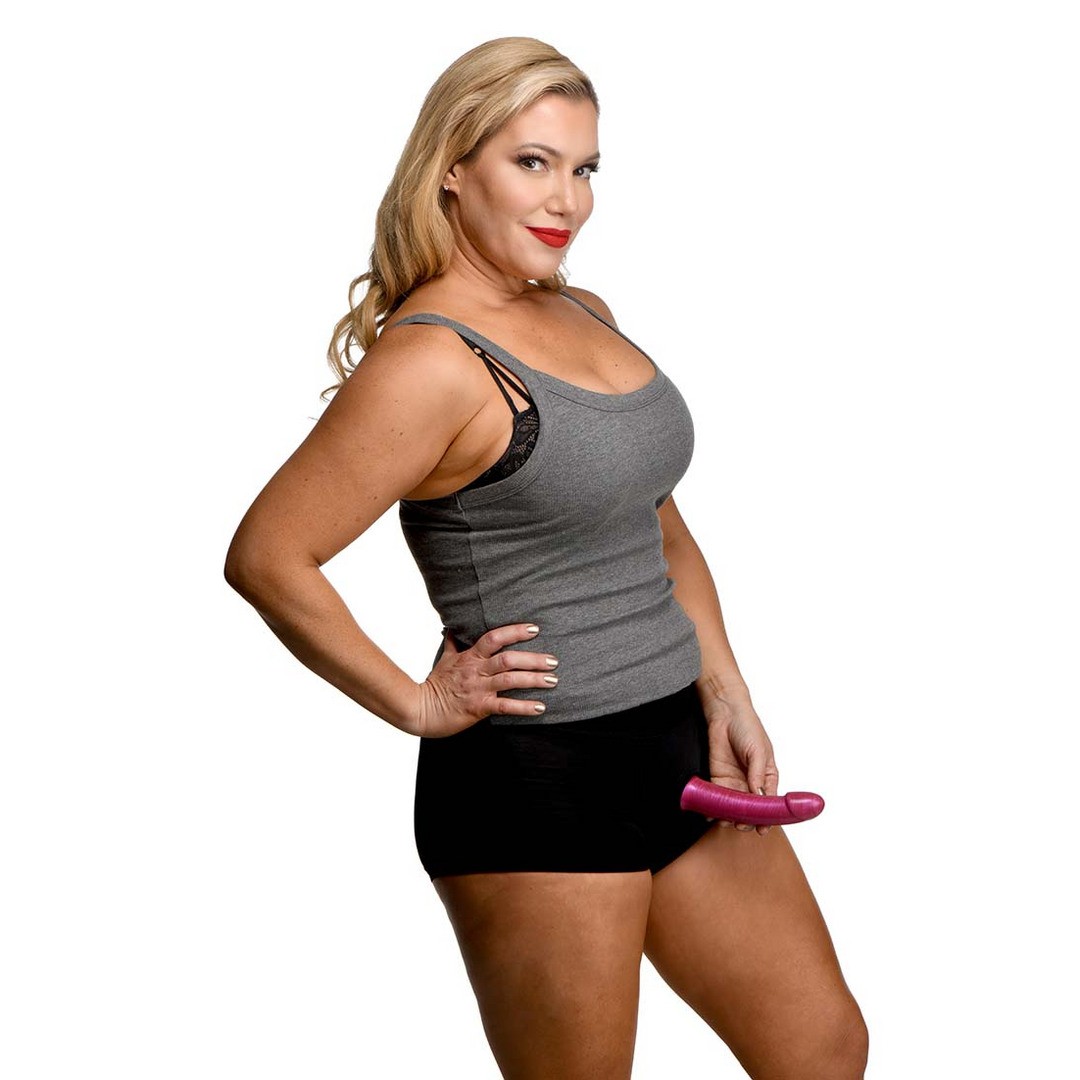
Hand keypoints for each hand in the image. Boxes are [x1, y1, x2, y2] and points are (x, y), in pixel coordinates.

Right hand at [412, 623, 558, 737]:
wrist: (420, 709)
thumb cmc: (435, 684)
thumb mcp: (444, 659)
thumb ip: (453, 643)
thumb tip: (452, 627)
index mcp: (470, 656)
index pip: (494, 638)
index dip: (514, 631)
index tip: (534, 629)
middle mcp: (476, 670)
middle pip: (508, 659)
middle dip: (533, 659)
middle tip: (553, 660)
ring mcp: (478, 689)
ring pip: (509, 680)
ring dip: (533, 680)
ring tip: (552, 680)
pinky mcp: (478, 708)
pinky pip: (505, 707)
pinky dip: (523, 707)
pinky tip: (540, 707)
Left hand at [701, 691, 779, 835]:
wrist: (725, 713)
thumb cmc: (748, 728)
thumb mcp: (759, 751)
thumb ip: (758, 774)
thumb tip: (758, 795)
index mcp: (767, 777)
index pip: (769, 802)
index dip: (767, 817)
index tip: (762, 830)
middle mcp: (751, 783)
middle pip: (750, 808)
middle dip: (746, 819)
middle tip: (741, 824)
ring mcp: (734, 781)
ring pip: (733, 807)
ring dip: (730, 816)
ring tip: (726, 822)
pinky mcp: (717, 778)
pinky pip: (716, 797)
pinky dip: (713, 807)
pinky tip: (711, 814)